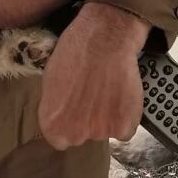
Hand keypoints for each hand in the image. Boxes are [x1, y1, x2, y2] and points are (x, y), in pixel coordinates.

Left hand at [38, 2, 150, 149]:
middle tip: (94, 95)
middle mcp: (74, 134)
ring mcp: (100, 132)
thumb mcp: (51, 79)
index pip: (61, 139)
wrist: (105, 38)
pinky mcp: (124, 125)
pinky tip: (122, 94)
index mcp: (52, 124)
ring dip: (109, 116)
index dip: (70, 122)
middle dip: (88, 120)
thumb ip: (56, 105)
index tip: (76, 110)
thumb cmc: (76, 50)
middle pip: (83, 135)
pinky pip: (126, 130)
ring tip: (108, 88)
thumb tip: (62, 112)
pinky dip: (127, 116)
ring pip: (106, 131)